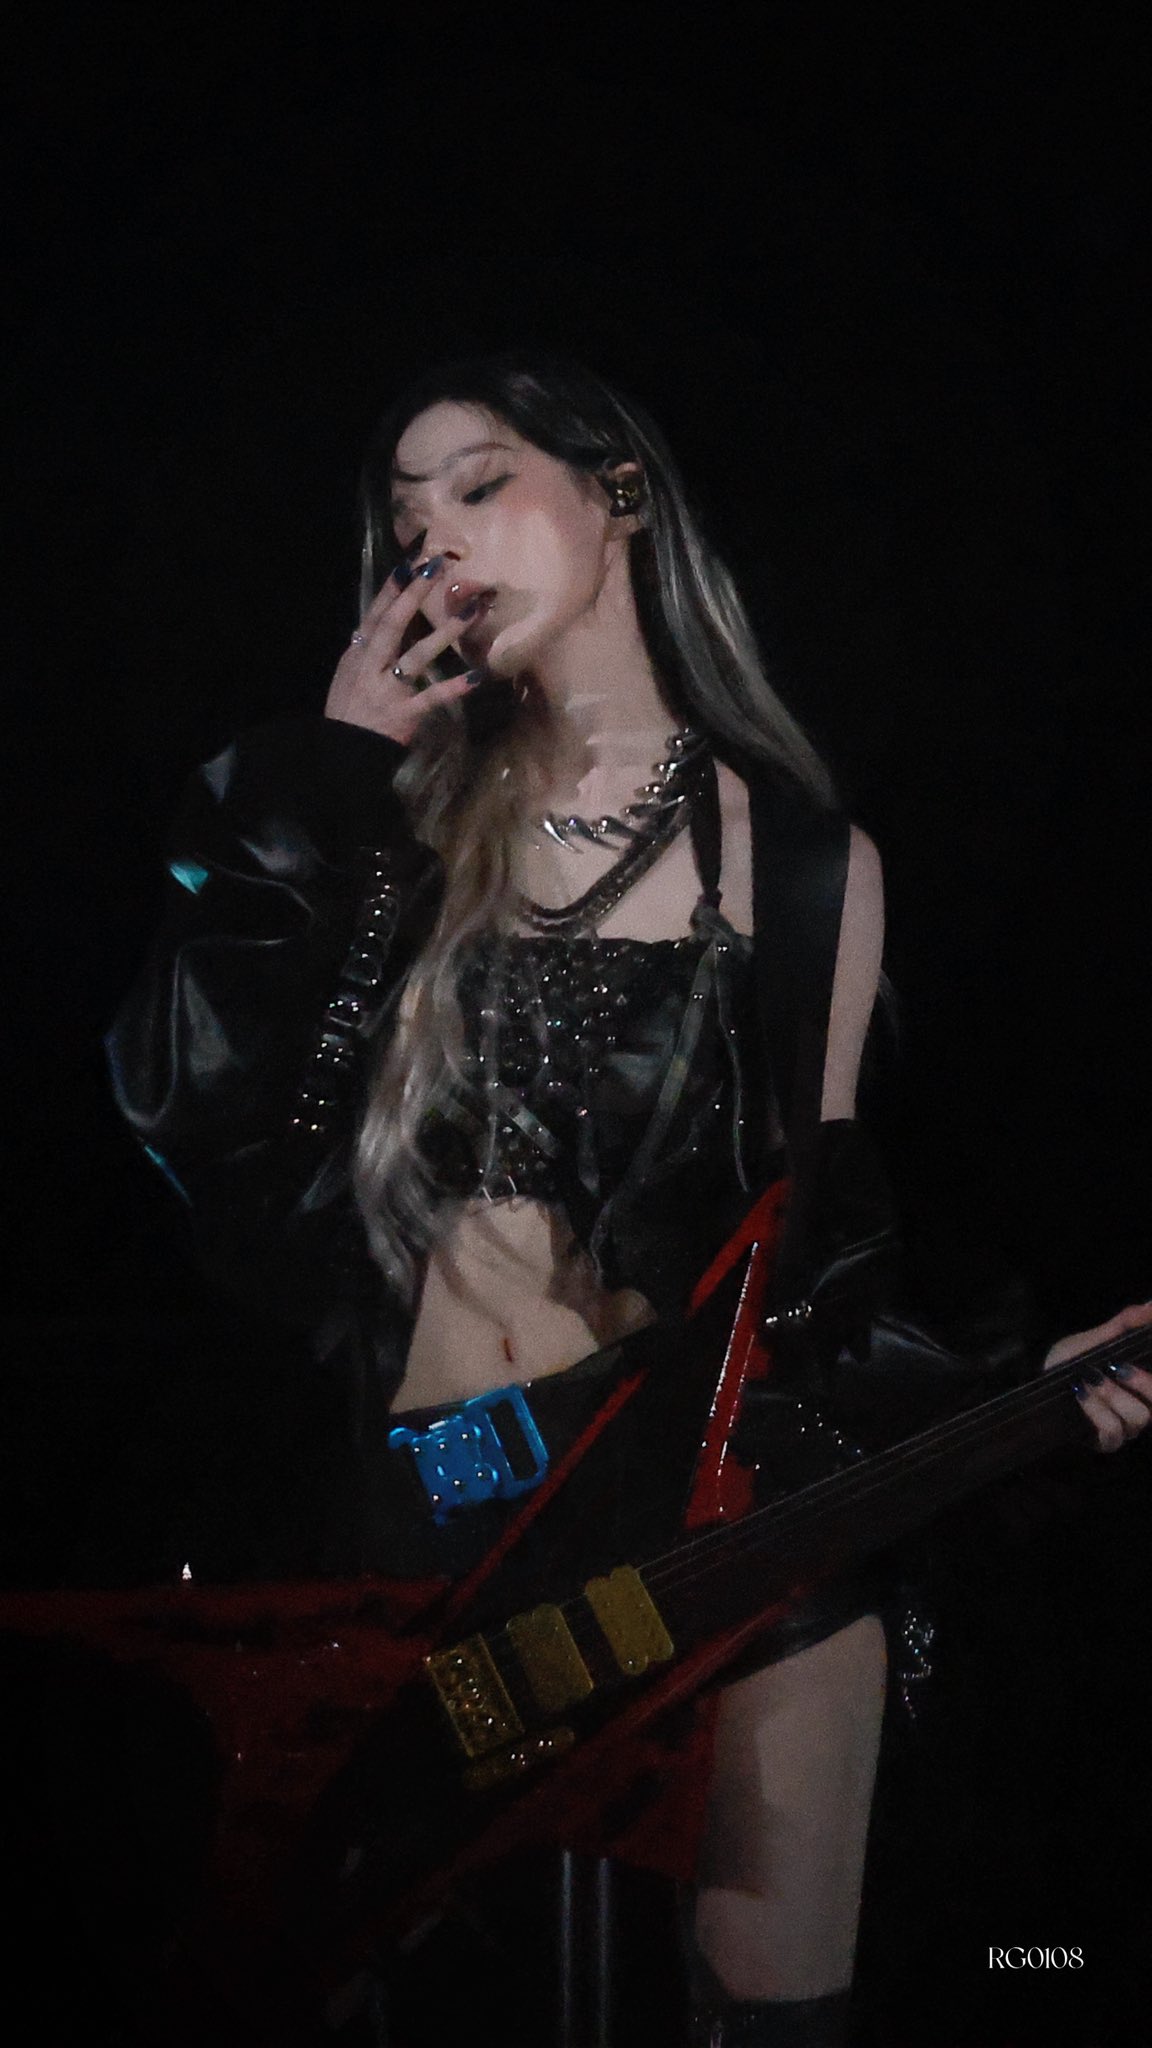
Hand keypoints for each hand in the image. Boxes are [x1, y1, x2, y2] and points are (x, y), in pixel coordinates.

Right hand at [325, 555, 487, 743]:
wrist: (342, 752)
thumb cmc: (348, 709)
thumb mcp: (349, 672)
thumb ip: (368, 647)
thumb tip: (386, 617)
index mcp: (358, 654)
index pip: (375, 615)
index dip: (392, 589)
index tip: (410, 564)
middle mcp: (371, 666)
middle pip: (393, 625)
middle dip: (414, 595)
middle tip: (438, 567)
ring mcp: (388, 689)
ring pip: (417, 655)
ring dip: (445, 632)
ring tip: (472, 612)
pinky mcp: (405, 714)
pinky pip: (431, 698)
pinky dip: (453, 688)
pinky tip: (476, 677)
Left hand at [1043, 1302, 1151, 1451]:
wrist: (1036, 1386)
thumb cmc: (1070, 1362)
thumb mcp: (1095, 1339)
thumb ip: (1125, 1323)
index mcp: (1144, 1382)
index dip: (1151, 1374)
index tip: (1137, 1352)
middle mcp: (1143, 1406)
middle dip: (1143, 1382)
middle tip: (1115, 1366)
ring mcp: (1127, 1427)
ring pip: (1140, 1417)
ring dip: (1112, 1395)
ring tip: (1088, 1380)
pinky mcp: (1107, 1443)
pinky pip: (1113, 1431)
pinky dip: (1097, 1411)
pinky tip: (1080, 1394)